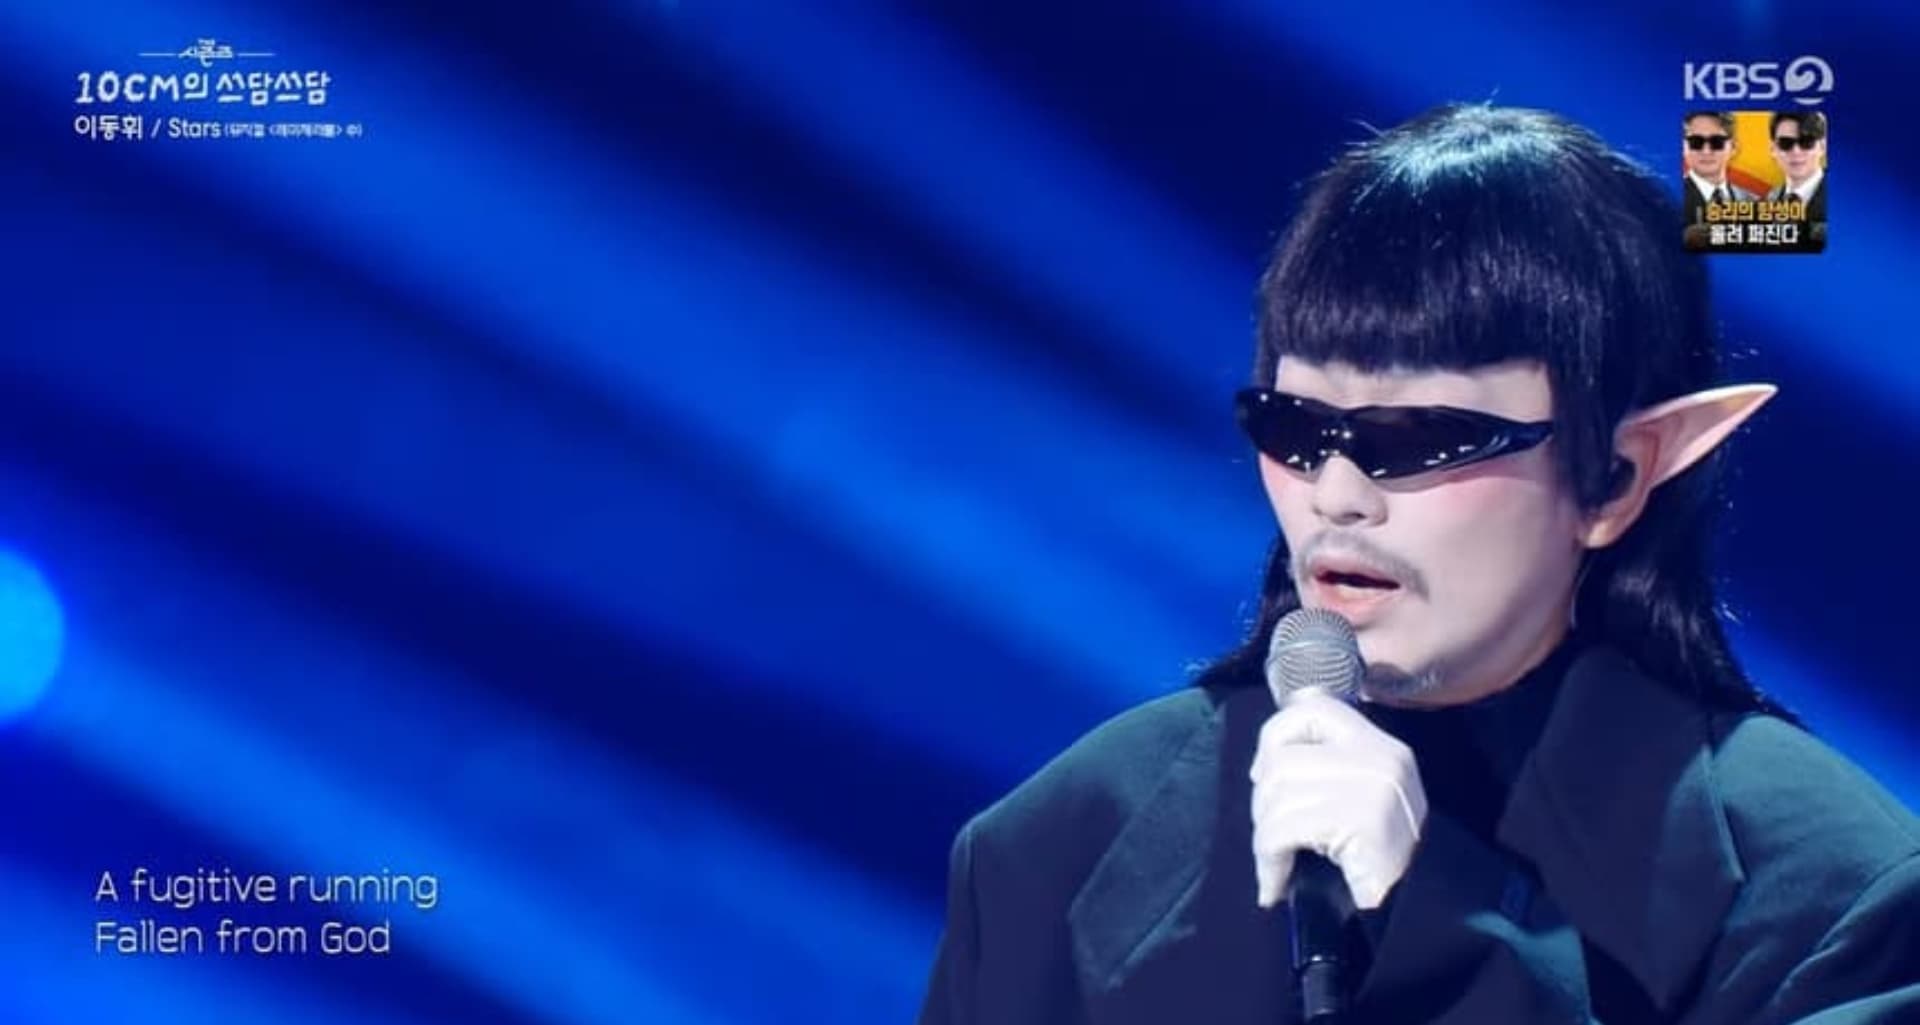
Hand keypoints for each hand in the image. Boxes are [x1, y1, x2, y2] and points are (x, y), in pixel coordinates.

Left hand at [1250, 690, 1427, 909]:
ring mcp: (1372, 786)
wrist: (1420, 911)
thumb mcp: (1361, 797)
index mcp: (1383, 746)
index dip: (1276, 735)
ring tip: (1276, 861)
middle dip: (1263, 799)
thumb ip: (1325, 767)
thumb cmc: (1381, 861)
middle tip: (1272, 834)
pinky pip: (1283, 830)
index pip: (1315, 706)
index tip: (1264, 774)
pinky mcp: (1359, 822)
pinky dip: (1268, 860)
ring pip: (1277, 794)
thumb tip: (1265, 761)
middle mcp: (1381, 756)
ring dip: (1265, 835)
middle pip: (1283, 756)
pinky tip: (1274, 884)